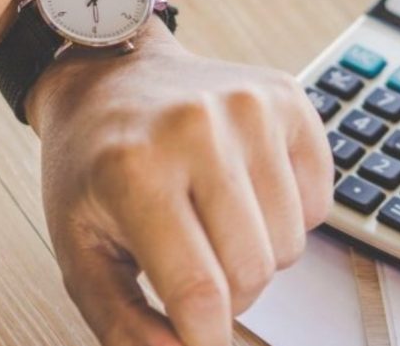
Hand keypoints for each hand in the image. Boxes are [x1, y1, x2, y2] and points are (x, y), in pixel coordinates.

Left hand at [30, 31, 331, 345]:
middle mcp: (195, 128)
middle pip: (253, 272)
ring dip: (256, 252)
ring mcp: (249, 107)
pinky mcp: (287, 98)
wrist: (108, 78)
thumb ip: (121, 322)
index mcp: (132, 168)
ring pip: (290, 245)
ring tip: (211, 217)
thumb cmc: (92, 165)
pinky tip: (243, 187)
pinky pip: (320, 203)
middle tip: (189, 261)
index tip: (198, 339)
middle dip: (226, 293)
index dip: (204, 337)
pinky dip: (288, 214)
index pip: (199, 291)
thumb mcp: (79, 250)